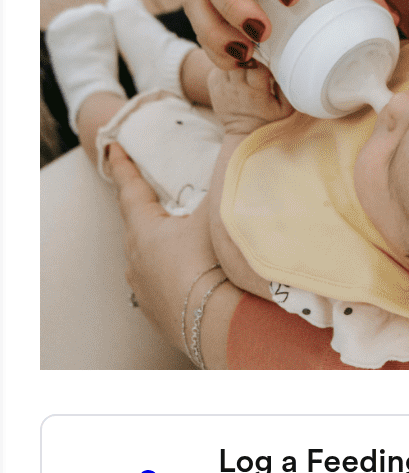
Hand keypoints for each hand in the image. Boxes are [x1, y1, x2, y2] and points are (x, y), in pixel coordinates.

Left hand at [106, 146, 237, 363]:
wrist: (216, 325)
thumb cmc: (212, 264)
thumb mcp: (216, 216)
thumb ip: (220, 185)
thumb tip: (232, 158)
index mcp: (144, 230)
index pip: (130, 189)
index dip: (123, 166)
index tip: (113, 147)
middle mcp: (136, 259)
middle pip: (137, 224)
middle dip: (145, 207)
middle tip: (151, 193)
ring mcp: (143, 289)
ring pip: (145, 258)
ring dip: (158, 245)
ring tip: (175, 238)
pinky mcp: (156, 313)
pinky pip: (158, 284)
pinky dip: (169, 273)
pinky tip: (187, 276)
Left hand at [205, 59, 289, 130]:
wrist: (244, 135)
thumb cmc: (270, 120)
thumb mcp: (286, 108)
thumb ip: (286, 87)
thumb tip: (281, 65)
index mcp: (256, 93)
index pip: (257, 66)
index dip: (263, 58)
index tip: (268, 58)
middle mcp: (236, 89)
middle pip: (239, 60)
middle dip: (248, 55)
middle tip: (256, 56)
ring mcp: (222, 88)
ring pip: (226, 61)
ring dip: (235, 59)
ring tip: (245, 62)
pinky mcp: (213, 87)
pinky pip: (217, 67)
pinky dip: (225, 65)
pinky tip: (235, 70)